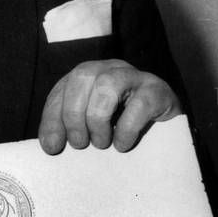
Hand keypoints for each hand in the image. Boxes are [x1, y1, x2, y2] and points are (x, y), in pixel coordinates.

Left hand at [38, 59, 181, 154]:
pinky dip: (126, 128)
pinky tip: (122, 144)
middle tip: (80, 143)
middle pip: (82, 76)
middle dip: (74, 114)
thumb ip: (70, 131)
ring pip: (108, 84)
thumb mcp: (91, 129)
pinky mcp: (158, 91)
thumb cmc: (121, 130)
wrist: (167, 133)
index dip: (53, 117)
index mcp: (89, 76)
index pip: (62, 88)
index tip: (52, 146)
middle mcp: (110, 69)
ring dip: (98, 118)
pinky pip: (139, 103)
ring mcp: (135, 77)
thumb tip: (50, 145)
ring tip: (101, 143)